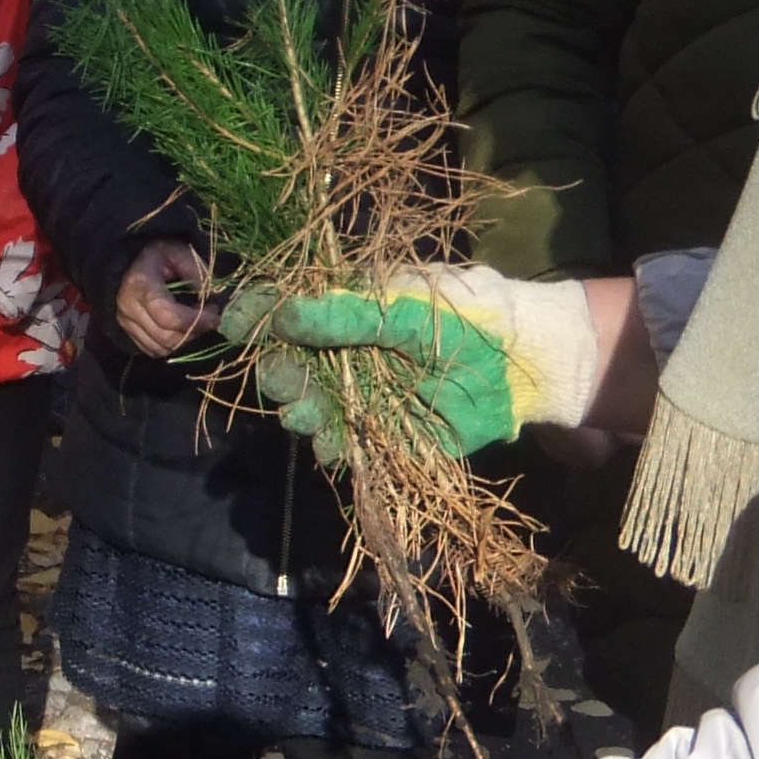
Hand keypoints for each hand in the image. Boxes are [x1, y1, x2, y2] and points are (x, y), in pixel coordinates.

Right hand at [114, 238, 219, 359]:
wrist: (129, 262)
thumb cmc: (157, 255)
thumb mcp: (180, 252)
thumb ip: (197, 273)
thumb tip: (213, 298)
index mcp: (140, 284)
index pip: (168, 316)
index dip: (196, 321)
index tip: (215, 314)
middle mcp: (128, 308)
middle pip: (167, 337)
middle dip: (195, 330)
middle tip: (209, 315)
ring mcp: (125, 323)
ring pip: (162, 348)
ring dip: (185, 339)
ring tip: (194, 319)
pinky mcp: (128, 333)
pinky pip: (154, 351)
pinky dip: (172, 344)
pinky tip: (180, 327)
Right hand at [240, 267, 615, 462]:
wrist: (523, 364)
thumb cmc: (466, 318)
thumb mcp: (403, 308)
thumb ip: (344, 313)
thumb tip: (280, 313)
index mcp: (346, 310)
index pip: (286, 312)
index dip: (258, 317)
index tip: (235, 324)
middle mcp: (346, 354)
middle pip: (291, 366)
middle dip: (281, 376)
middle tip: (286, 383)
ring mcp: (362, 396)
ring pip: (312, 409)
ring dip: (302, 414)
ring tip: (310, 417)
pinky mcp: (384, 435)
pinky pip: (345, 447)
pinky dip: (334, 450)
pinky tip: (335, 447)